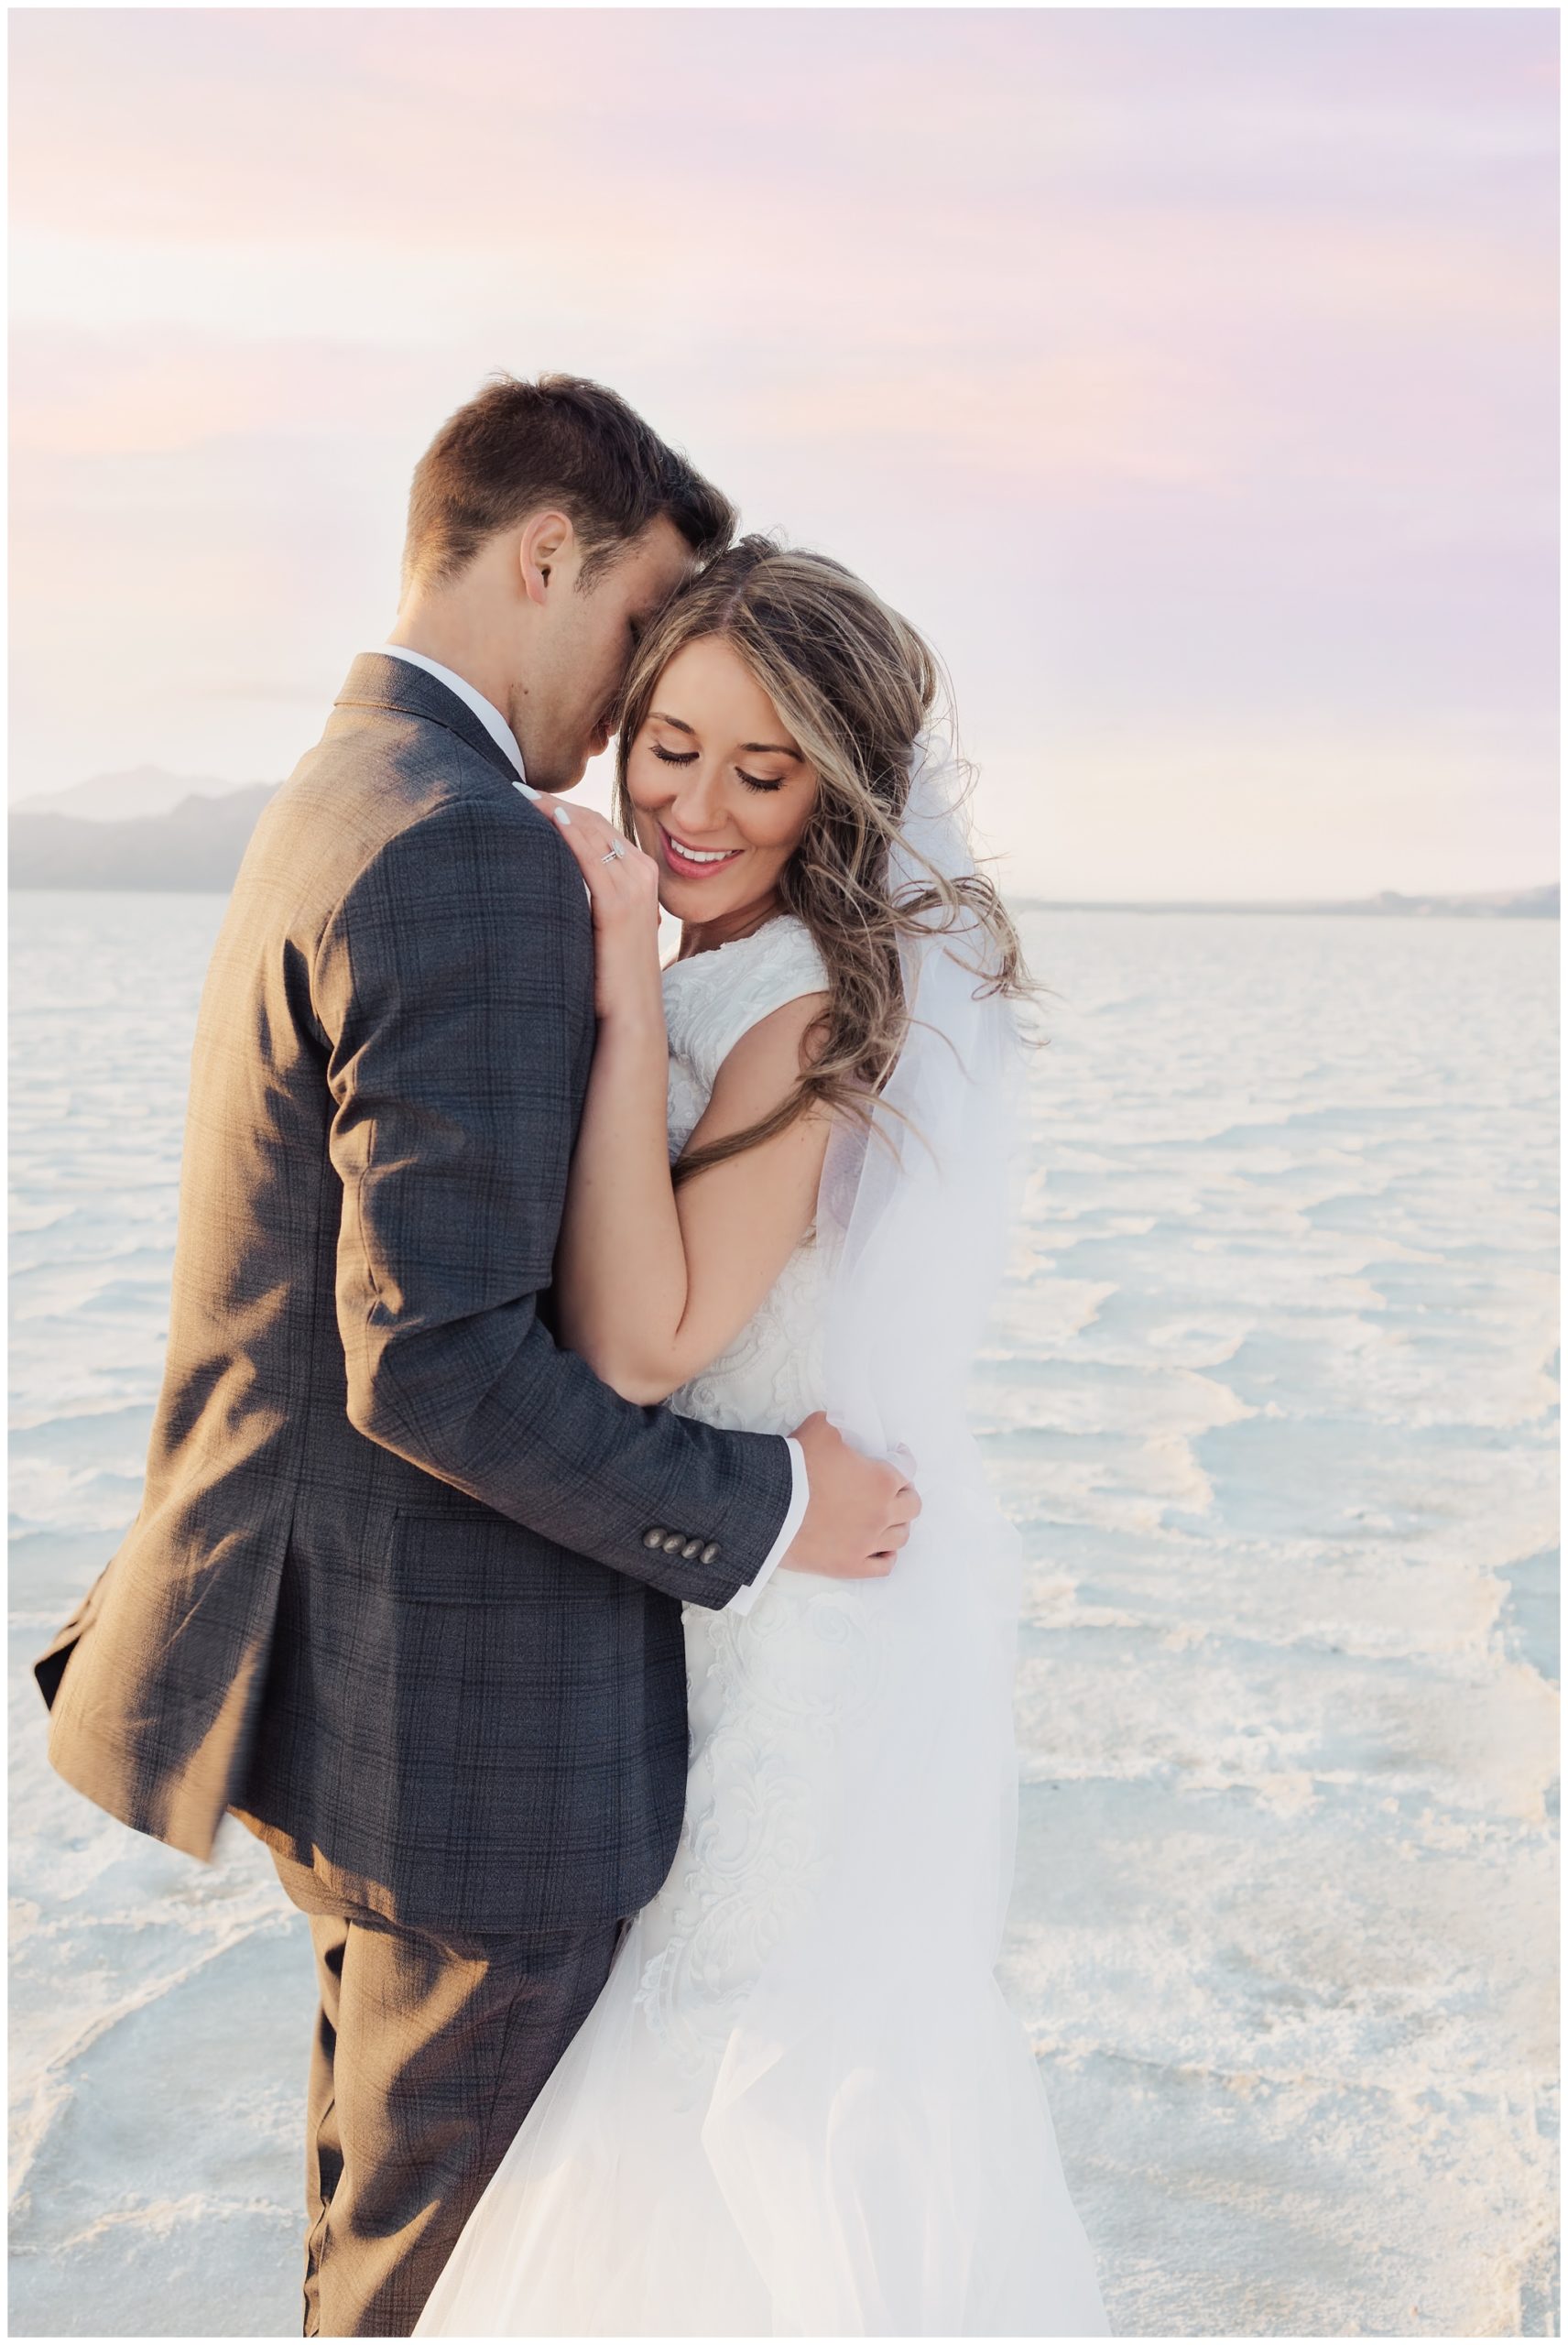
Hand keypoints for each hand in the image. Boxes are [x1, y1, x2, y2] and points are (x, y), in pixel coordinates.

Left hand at [527, 792, 662, 1022]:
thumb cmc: (609, 973)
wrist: (631, 1013)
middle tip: (517, 790)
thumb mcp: (600, 922)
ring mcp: (635, 888)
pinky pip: (593, 860)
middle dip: (556, 804)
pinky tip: (551, 820)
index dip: (564, 809)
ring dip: (556, 812)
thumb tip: (548, 875)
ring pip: (592, 835)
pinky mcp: (621, 907)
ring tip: (521, 798)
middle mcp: (642, 873)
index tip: (530, 799)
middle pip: (594, 823)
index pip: (599, 827)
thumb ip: (586, 893)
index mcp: (639, 873)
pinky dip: (572, 836)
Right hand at [781, 1411, 920, 1578]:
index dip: (902, 1460)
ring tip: (884, 1518)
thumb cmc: (795, 1466)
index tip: (895, 1457)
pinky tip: (879, 1547)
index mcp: (882, 1480)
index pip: (908, 1469)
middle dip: (904, 1494)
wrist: (768, 1508)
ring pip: (901, 1537)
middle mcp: (882, 1514)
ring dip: (896, 1524)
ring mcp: (867, 1543)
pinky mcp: (850, 1566)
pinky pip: (884, 1566)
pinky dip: (886, 1555)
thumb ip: (840, 1424)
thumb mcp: (820, 1427)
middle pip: (912, 1506)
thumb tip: (843, 1422)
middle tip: (891, 1489)